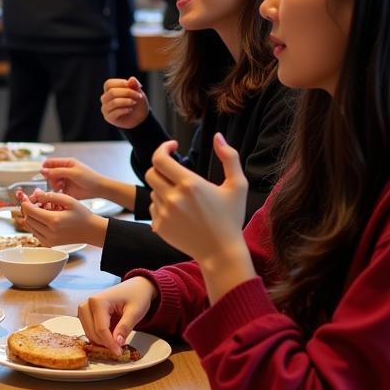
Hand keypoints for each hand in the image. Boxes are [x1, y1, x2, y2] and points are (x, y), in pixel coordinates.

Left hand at [16, 189, 106, 246]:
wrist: (91, 231)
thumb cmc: (82, 215)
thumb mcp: (69, 200)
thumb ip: (50, 196)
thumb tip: (36, 194)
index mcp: (54, 221)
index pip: (29, 211)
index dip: (25, 202)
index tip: (26, 197)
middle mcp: (50, 232)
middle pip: (27, 219)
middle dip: (28, 209)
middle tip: (35, 202)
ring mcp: (49, 240)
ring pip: (29, 226)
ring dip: (31, 217)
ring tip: (42, 209)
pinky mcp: (49, 244)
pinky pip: (35, 233)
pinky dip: (36, 224)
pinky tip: (45, 218)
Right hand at [38, 157, 106, 199]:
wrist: (99, 189)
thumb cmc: (89, 178)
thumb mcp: (72, 173)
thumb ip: (57, 172)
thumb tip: (42, 170)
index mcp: (66, 163)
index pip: (50, 162)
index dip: (45, 167)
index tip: (44, 174)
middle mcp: (64, 171)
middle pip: (49, 173)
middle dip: (51, 178)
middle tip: (57, 181)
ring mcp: (65, 180)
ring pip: (52, 182)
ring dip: (54, 185)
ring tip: (61, 186)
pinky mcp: (66, 189)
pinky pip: (56, 190)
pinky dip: (57, 191)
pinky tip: (62, 191)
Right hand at [77, 277, 156, 355]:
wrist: (136, 287)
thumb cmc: (136, 296)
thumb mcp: (135, 312)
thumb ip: (125, 327)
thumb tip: (117, 343)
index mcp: (98, 301)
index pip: (101, 329)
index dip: (109, 343)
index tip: (119, 352)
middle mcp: (87, 304)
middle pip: (92, 331)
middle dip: (104, 343)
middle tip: (118, 349)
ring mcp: (85, 308)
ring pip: (88, 332)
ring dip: (100, 340)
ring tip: (116, 342)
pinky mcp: (86, 312)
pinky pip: (89, 329)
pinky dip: (98, 336)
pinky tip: (110, 337)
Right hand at [101, 76, 148, 128]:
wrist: (139, 117)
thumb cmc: (136, 102)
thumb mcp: (137, 92)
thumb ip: (134, 85)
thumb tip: (132, 79)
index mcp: (109, 90)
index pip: (109, 84)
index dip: (121, 83)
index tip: (135, 86)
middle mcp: (105, 99)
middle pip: (112, 92)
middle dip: (127, 92)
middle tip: (139, 95)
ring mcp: (106, 109)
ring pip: (114, 102)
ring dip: (126, 101)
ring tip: (134, 102)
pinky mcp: (109, 118)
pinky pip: (115, 112)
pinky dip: (125, 110)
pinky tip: (131, 109)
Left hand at [145, 134, 247, 263]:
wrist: (220, 252)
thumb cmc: (231, 218)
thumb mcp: (238, 185)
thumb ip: (230, 157)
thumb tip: (217, 137)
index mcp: (190, 184)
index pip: (160, 159)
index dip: (163, 148)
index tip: (173, 147)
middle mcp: (172, 198)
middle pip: (151, 173)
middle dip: (161, 168)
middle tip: (175, 170)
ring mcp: (163, 214)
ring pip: (153, 191)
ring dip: (164, 189)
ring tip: (185, 198)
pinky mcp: (158, 227)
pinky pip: (153, 209)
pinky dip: (162, 206)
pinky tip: (180, 213)